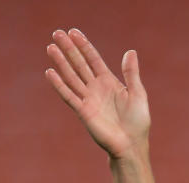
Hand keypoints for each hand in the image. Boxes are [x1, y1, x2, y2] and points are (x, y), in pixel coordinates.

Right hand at [45, 29, 149, 158]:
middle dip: (69, 49)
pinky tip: (50, 72)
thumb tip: (130, 51)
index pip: (93, 59)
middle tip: (57, 33)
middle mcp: (96, 88)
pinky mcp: (83, 112)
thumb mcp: (138, 94)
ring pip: (71, 77)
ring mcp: (88, 99)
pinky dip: (59, 85)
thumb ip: (131, 73)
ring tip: (50, 47)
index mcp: (109, 82)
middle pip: (79, 64)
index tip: (73, 32)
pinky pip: (69, 96)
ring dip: (61, 62)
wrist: (131, 145)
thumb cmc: (138, 122)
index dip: (84, 46)